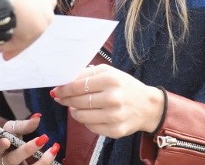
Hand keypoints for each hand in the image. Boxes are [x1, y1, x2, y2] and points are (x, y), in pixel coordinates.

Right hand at [0, 115, 60, 164]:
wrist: (9, 152)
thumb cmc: (9, 138)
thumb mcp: (13, 129)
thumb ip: (24, 125)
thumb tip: (38, 116)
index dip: (0, 145)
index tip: (6, 141)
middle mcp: (3, 162)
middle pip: (12, 160)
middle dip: (27, 150)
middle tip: (43, 138)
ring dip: (42, 161)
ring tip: (54, 149)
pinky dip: (46, 164)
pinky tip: (54, 156)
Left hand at [50, 64, 164, 137]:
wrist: (148, 106)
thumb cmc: (125, 86)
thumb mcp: (109, 72)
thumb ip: (87, 74)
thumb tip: (65, 81)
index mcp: (111, 80)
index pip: (78, 86)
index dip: (64, 89)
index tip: (57, 91)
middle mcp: (113, 98)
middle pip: (78, 101)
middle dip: (66, 100)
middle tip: (62, 99)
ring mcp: (115, 116)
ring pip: (81, 116)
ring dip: (74, 112)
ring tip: (76, 107)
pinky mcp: (116, 131)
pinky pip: (91, 127)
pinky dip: (86, 121)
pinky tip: (90, 115)